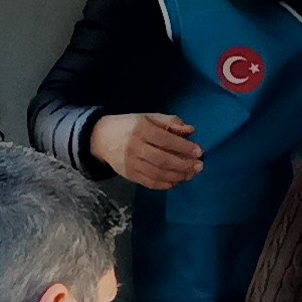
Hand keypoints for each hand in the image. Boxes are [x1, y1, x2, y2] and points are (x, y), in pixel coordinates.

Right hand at [90, 113, 204, 191]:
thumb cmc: (130, 126)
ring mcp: (131, 163)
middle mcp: (135, 147)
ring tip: (191, 174)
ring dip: (178, 175)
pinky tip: (176, 181)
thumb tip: (191, 131)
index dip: (184, 147)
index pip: (166, 140)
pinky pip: (149, 182)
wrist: (101, 138)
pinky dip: (165, 184)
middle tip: (199, 166)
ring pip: (158, 173)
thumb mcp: (148, 117)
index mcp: (141, 129)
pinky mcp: (129, 175)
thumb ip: (170, 122)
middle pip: (163, 159)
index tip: (199, 151)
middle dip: (184, 164)